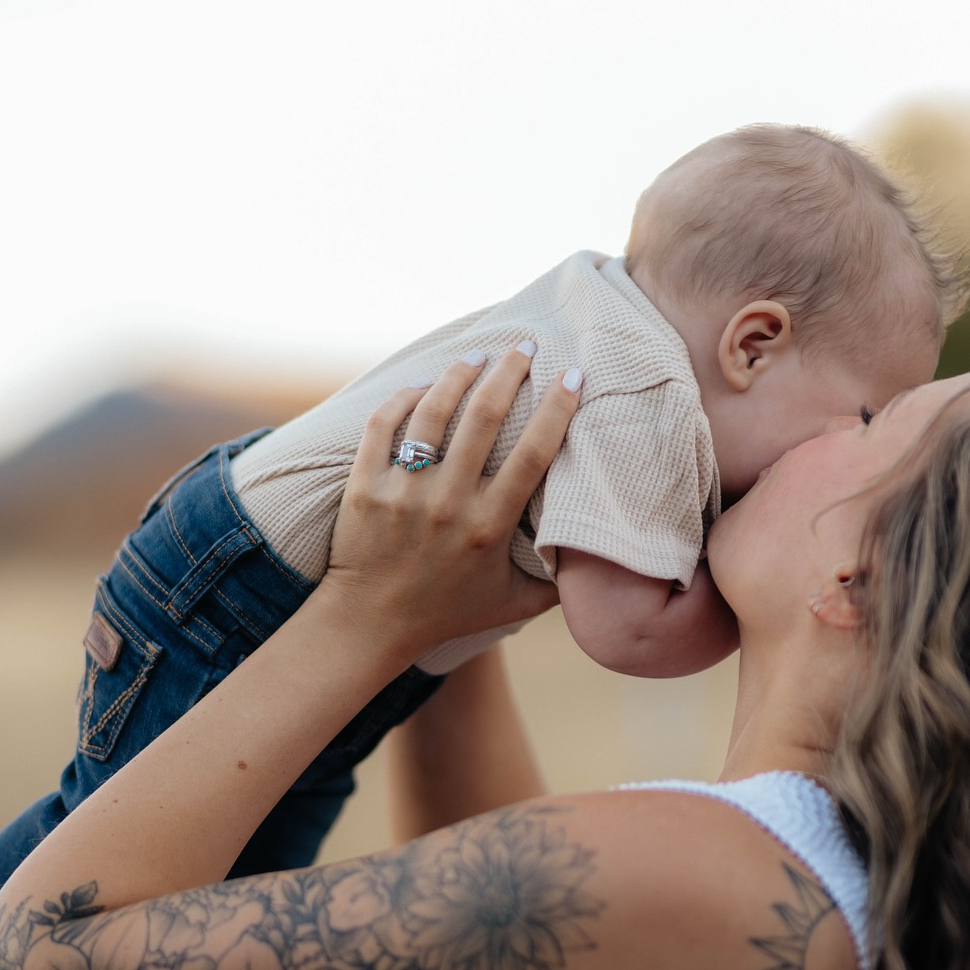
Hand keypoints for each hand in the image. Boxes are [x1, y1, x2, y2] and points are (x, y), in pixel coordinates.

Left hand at [323, 345, 579, 668]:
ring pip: (433, 412)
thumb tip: (603, 560)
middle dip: (510, 373)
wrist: (370, 624)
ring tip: (479, 356)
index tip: (573, 376)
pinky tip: (425, 385)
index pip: (532, 455)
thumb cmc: (447, 612)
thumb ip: (557, 584)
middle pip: (484, 418)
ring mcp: (403, 492)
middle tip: (525, 346)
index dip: (557, 410)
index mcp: (488, 527)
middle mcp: (448, 504)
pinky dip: (404, 397)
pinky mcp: (365, 486)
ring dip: (459, 374)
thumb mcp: (512, 604)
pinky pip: (383, 425)